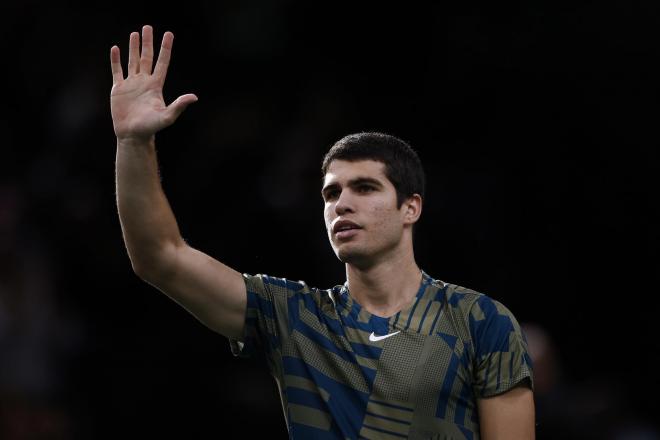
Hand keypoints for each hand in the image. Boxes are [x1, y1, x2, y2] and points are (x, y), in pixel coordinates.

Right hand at [110, 25, 196, 141]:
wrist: (133, 135)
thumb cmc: (151, 128)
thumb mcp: (167, 116)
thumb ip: (179, 106)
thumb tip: (194, 97)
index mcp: (156, 86)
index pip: (162, 63)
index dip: (165, 48)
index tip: (168, 34)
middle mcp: (144, 82)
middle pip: (147, 57)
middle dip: (148, 42)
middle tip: (148, 27)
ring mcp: (131, 84)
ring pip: (133, 61)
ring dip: (133, 47)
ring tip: (135, 34)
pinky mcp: (118, 89)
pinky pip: (117, 71)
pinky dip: (116, 60)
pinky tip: (116, 49)